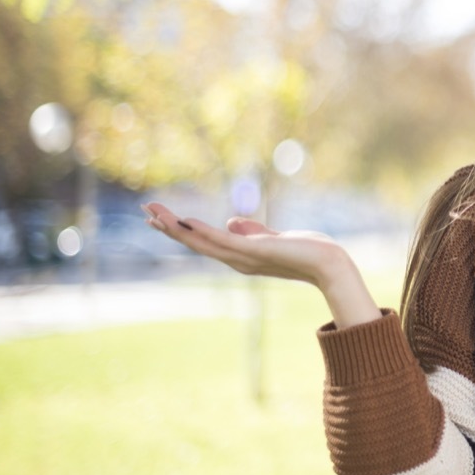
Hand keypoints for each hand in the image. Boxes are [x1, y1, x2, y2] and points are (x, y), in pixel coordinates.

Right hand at [142, 202, 352, 285]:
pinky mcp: (254, 251)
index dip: (182, 231)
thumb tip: (231, 222)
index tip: (162, 218)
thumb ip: (252, 231)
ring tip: (153, 213)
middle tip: (146, 211)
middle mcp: (236, 260)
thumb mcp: (274, 237)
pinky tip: (184, 221)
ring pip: (201, 242)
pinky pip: (221, 240)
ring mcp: (243, 257)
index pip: (204, 243)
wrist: (328, 263)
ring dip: (176, 227)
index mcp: (240, 256)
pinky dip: (201, 231)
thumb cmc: (307, 251)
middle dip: (170, 227)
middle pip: (195, 243)